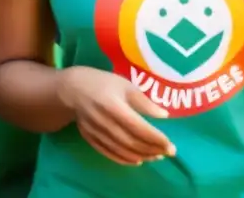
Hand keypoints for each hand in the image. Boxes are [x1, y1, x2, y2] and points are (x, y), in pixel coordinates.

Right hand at [58, 66, 175, 165]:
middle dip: (152, 150)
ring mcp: (96, 133)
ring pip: (122, 150)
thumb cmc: (104, 83)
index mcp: (114, 107)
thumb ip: (144, 102)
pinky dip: (125, 159)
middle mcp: (105, 123)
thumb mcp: (126, 86)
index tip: (171, 145)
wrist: (73, 90)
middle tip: (167, 153)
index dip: (156, 139)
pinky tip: (137, 160)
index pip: (139, 128)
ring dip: (141, 156)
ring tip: (156, 157)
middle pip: (131, 142)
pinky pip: (110, 154)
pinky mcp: (91, 140)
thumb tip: (164, 115)